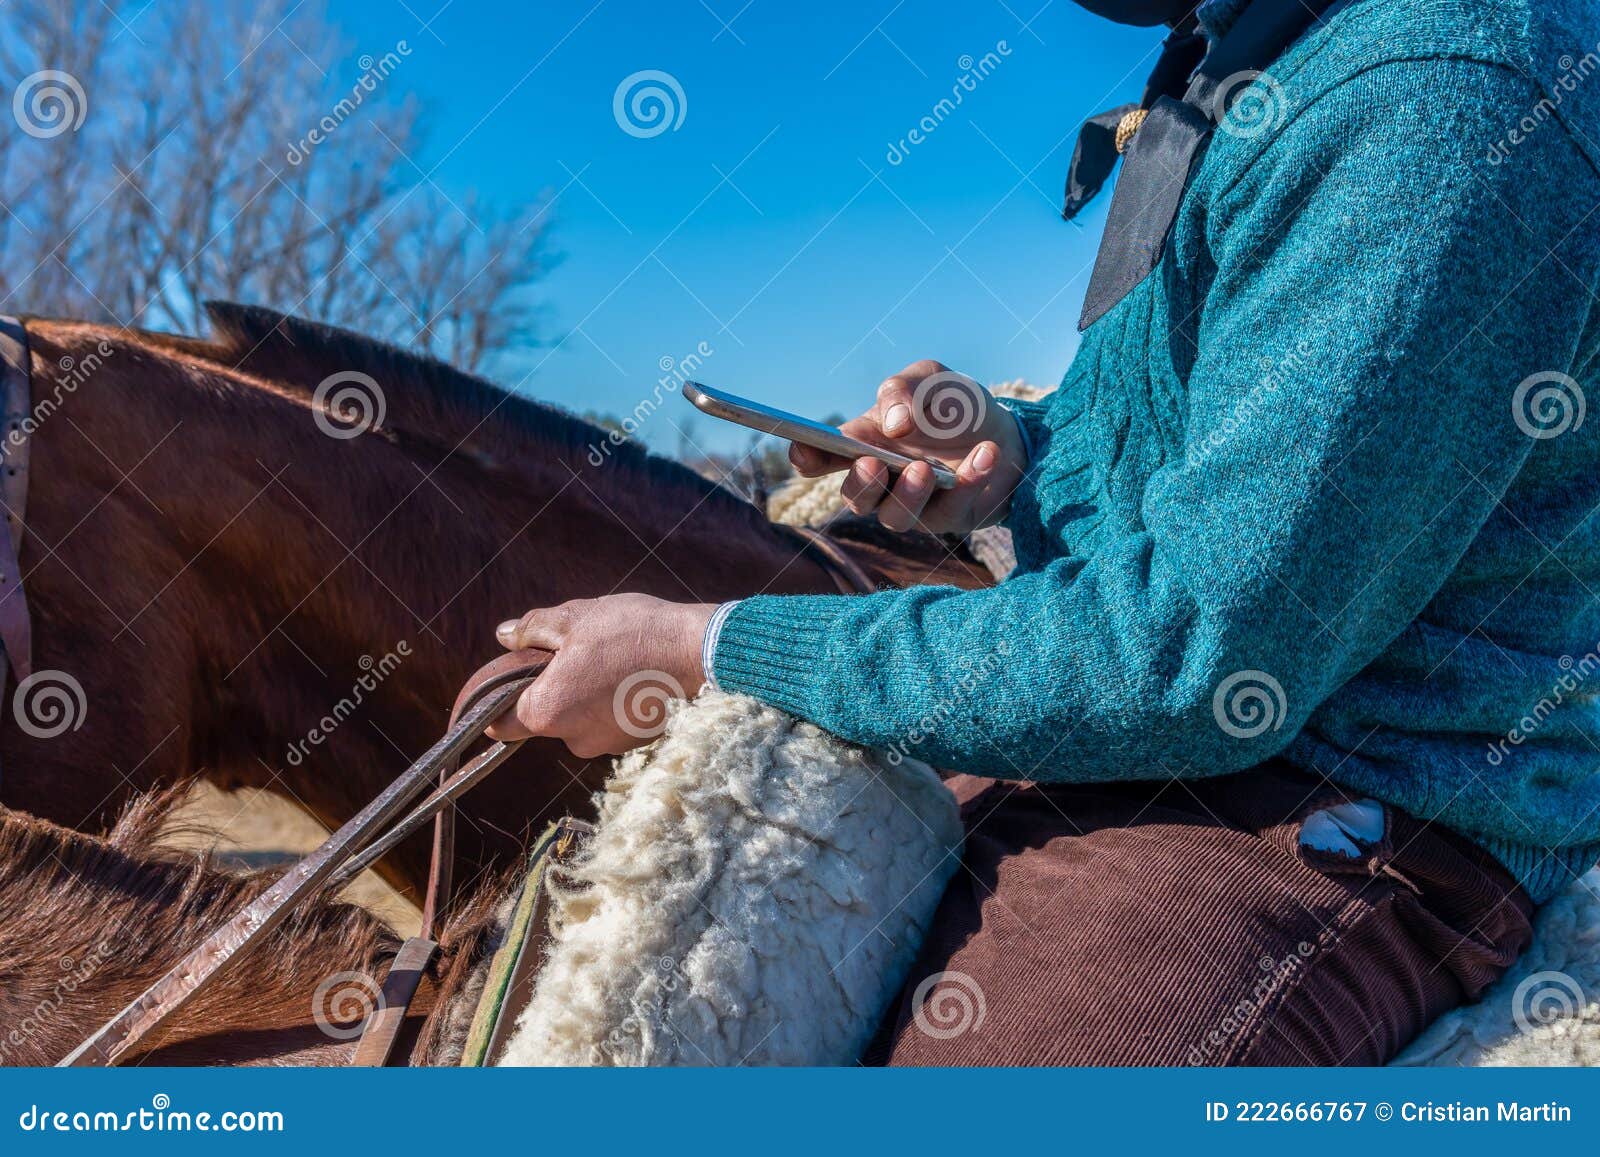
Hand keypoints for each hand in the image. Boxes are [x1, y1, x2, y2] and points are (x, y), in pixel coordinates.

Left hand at [486, 595, 715, 757]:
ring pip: (582, 718)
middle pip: (547, 716)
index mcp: (548, 710)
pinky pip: (612, 721)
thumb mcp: (575, 618)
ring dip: (588, 694)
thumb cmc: (633, 632)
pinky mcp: (637, 743)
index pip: (501, 722)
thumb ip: (533, 629)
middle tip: (576, 650)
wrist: (701, 653)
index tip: (506, 681)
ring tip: (614, 658)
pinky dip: (616, 701)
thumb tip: (504, 635)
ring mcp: (609, 745)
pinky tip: (635, 673)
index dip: (496, 702)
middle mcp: (575, 739)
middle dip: (555, 687)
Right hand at [789, 359, 1025, 535]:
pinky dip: (970, 480)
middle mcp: (881, 481)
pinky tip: (985, 454)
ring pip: (894, 518)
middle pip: (855, 498)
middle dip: (860, 484)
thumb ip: (903, 389)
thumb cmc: (952, 406)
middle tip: (873, 463)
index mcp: (863, 444)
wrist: (1005, 430)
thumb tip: (894, 424)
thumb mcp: (929, 379)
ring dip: (907, 495)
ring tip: (925, 469)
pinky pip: (952, 510)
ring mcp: (913, 504)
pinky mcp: (951, 518)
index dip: (807, 457)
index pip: (821, 458)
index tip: (804, 450)